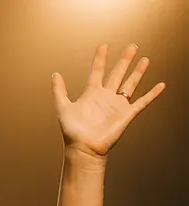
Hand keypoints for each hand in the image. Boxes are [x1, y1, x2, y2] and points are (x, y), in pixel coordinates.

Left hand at [52, 43, 164, 158]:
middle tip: (132, 46)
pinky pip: (142, 102)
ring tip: (145, 59)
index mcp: (91, 94)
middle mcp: (106, 97)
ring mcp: (117, 105)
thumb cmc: (72, 131)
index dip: (100, 58)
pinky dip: (152, 94)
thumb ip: (59, 90)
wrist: (84, 148)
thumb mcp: (63, 107)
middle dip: (124, 60)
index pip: (97, 71)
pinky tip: (160, 85)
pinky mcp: (126, 114)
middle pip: (117, 74)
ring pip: (130, 84)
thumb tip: (55, 74)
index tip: (103, 45)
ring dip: (138, 72)